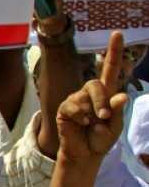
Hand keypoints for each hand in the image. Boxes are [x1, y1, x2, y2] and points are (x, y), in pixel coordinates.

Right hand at [56, 31, 128, 162]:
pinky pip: (72, 106)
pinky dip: (80, 115)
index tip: (117, 33)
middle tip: (104, 116)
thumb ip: (118, 110)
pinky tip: (82, 123)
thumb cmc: (102, 138)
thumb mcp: (115, 125)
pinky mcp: (65, 109)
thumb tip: (121, 95)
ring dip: (92, 111)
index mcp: (107, 94)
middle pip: (96, 83)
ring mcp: (76, 100)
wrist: (86, 153)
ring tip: (93, 124)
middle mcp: (90, 93)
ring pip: (84, 95)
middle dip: (101, 99)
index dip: (114, 51)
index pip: (110, 68)